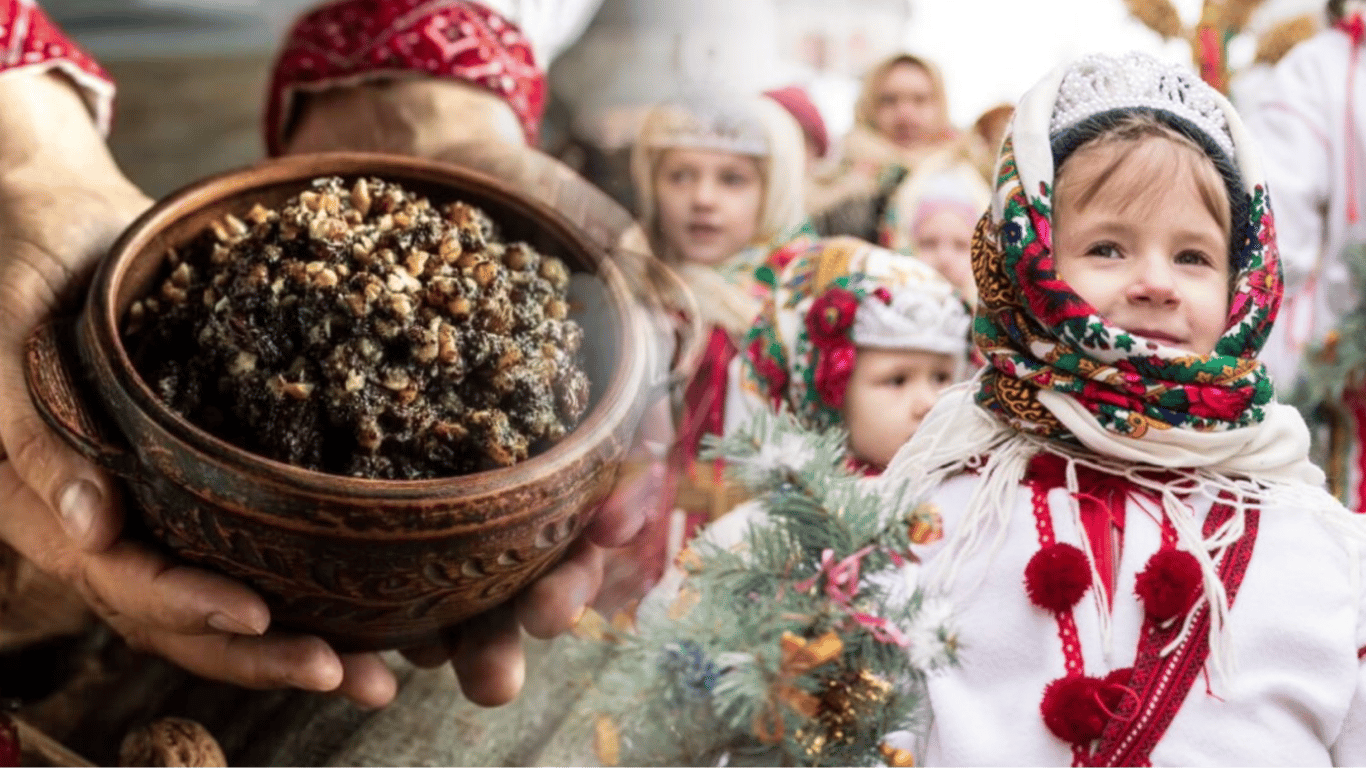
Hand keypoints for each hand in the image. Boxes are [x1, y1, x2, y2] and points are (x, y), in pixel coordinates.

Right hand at [0, 72, 394, 708]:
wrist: (51, 221)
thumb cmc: (17, 264)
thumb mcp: (9, 329)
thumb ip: (34, 430)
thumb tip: (93, 528)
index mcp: (52, 505)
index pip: (124, 582)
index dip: (187, 607)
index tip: (259, 615)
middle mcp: (107, 524)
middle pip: (183, 618)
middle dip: (265, 656)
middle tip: (353, 677)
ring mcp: (154, 508)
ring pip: (220, 595)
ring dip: (294, 641)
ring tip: (380, 670)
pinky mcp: (196, 479)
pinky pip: (245, 544)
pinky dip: (302, 580)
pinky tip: (372, 602)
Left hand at [289, 78, 669, 704]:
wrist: (423, 155)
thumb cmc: (529, 200)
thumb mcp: (604, 239)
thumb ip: (650, 298)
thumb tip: (686, 347)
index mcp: (573, 432)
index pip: (597, 505)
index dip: (605, 533)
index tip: (605, 541)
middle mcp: (507, 462)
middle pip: (525, 558)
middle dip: (530, 609)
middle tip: (521, 648)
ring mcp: (434, 462)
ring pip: (446, 565)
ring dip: (454, 625)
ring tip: (443, 669)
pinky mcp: (362, 451)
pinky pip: (361, 525)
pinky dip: (363, 576)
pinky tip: (358, 623)